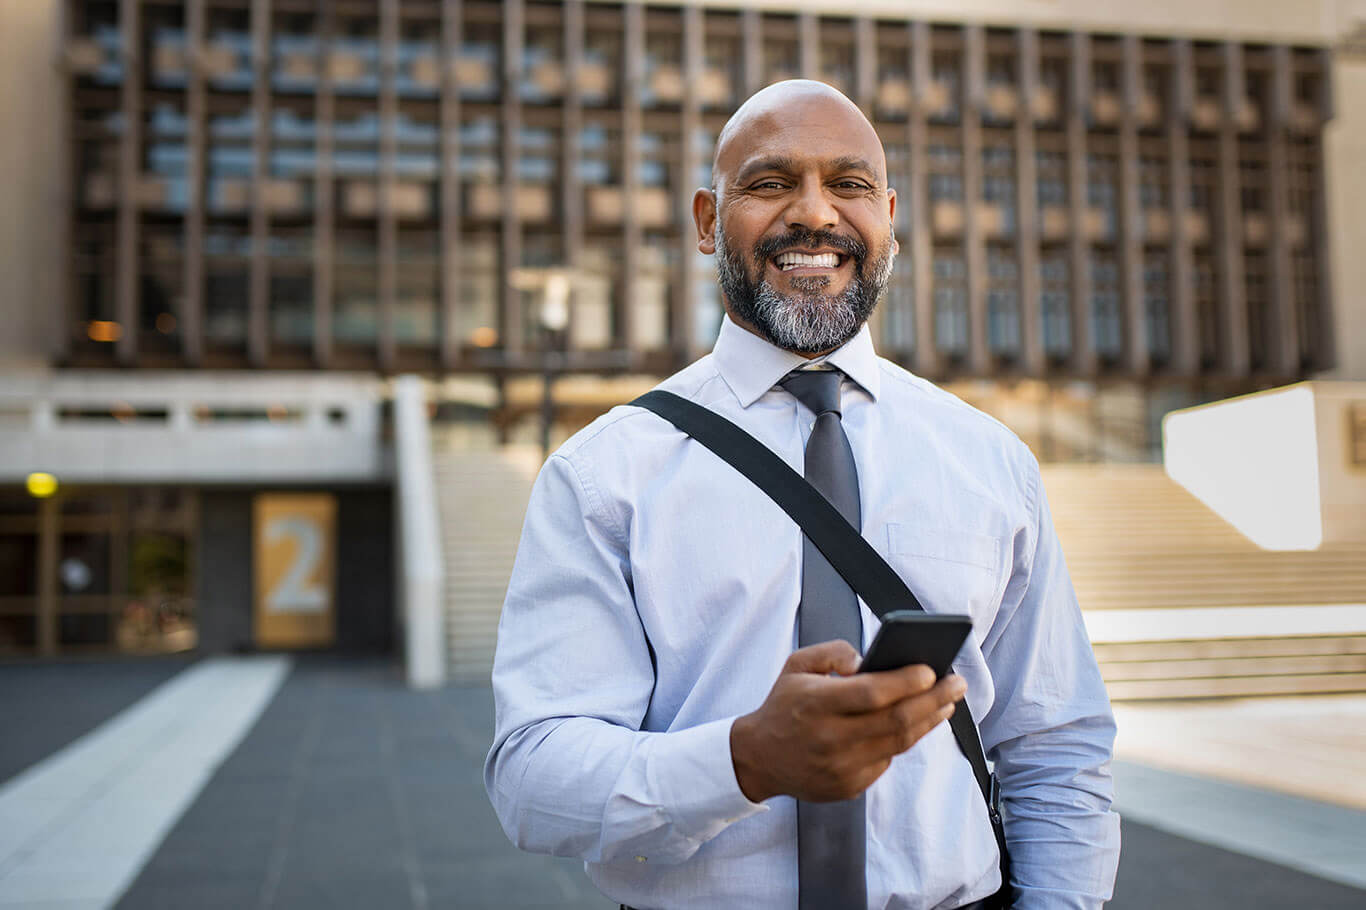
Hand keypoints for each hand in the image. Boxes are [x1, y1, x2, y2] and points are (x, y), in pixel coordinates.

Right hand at [729, 639, 965, 802]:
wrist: (759, 758)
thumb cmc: (784, 705)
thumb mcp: (796, 665)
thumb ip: (832, 651)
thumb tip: (866, 661)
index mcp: (815, 703)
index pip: (871, 693)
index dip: (905, 682)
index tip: (931, 669)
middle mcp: (830, 738)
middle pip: (896, 720)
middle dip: (934, 700)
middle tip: (958, 684)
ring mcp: (841, 767)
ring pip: (899, 743)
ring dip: (929, 720)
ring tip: (947, 702)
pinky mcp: (848, 787)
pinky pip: (886, 760)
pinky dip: (904, 739)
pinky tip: (918, 722)